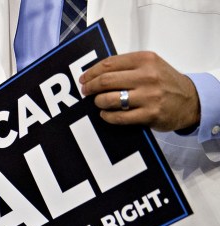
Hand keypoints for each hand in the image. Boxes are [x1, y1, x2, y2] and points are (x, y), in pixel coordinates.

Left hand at [79, 51, 199, 131]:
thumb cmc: (165, 82)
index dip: (91, 72)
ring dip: (98, 102)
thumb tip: (96, 73)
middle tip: (86, 91)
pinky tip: (106, 114)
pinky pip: (118, 117)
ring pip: (109, 99)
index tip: (83, 79)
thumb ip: (127, 66)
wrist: (191, 100)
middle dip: (90, 87)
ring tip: (99, 102)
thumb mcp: (151, 65)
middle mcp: (147, 76)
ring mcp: (149, 96)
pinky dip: (107, 116)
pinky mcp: (149, 114)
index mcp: (145, 60)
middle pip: (106, 81)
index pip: (109, 64)